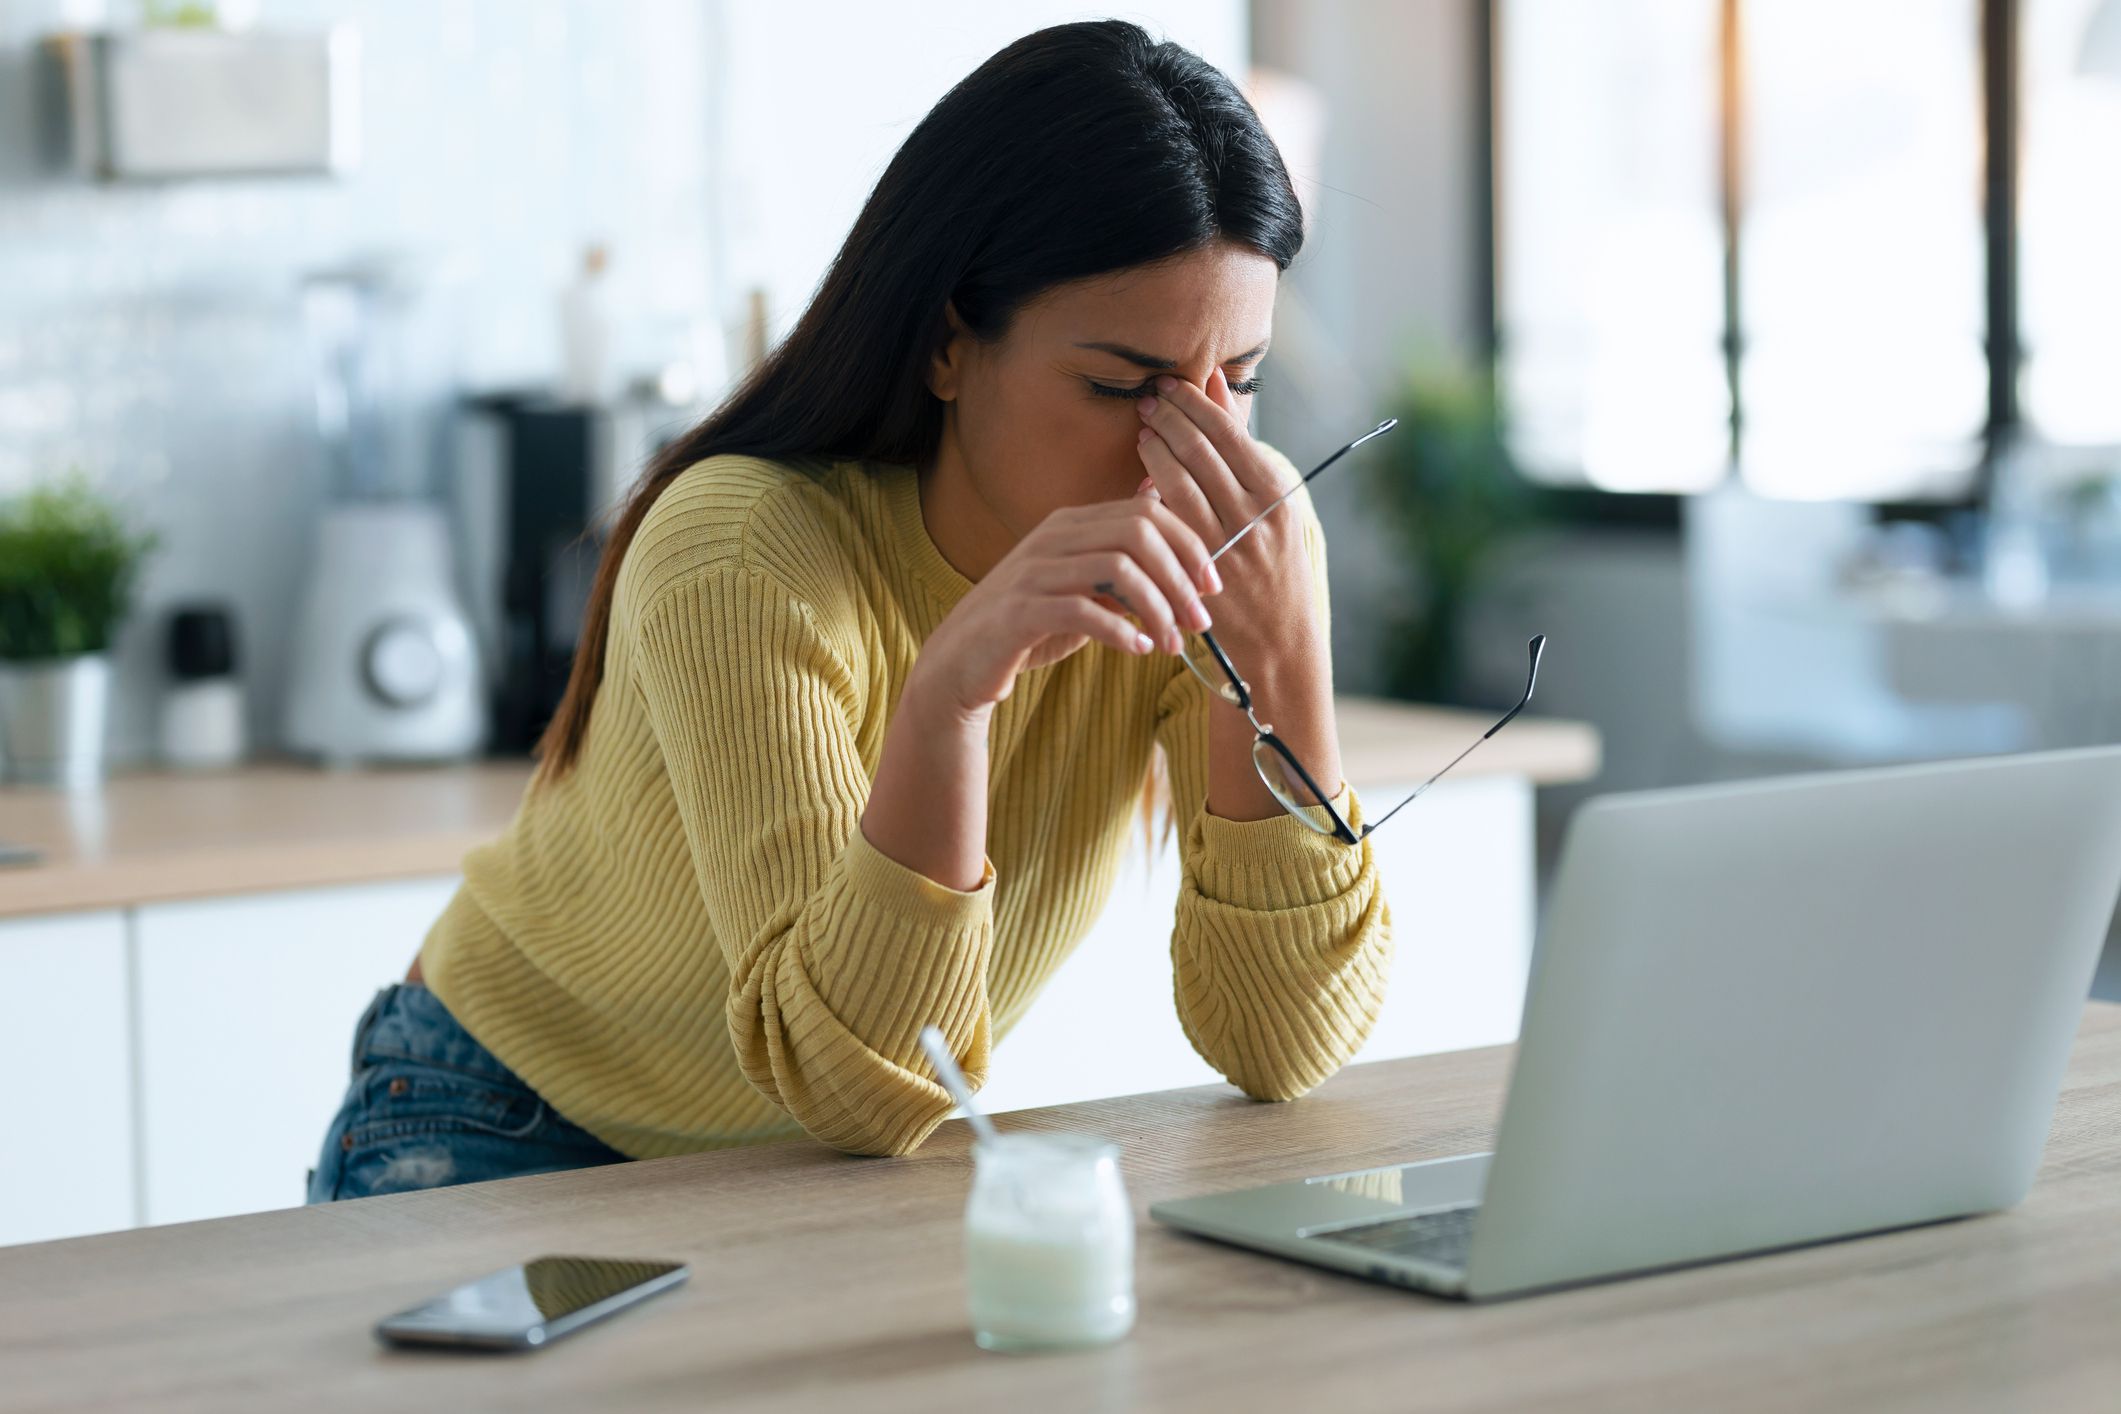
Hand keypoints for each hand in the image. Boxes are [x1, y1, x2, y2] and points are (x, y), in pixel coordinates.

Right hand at [910, 492, 1222, 717]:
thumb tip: (1162, 510)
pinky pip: (1081, 611)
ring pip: (1117, 569)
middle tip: (1201, 620)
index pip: (1145, 513)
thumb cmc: (1032, 623)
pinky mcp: (1018, 612)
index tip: (1211, 586)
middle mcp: (1053, 538)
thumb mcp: (1082, 584)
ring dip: (1157, 608)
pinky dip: (1119, 631)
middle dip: (1180, 577)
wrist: (962, 662)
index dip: (1188, 545)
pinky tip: (1137, 650)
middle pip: (1137, 534)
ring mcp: (1033, 572)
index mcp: (1071, 524)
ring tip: (1172, 642)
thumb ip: (1119, 556)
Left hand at [1133, 366, 1318, 665]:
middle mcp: (1255, 514)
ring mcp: (1227, 541)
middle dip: (1168, 417)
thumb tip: (1215, 381)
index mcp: (1276, 490)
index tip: (1168, 385)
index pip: (1227, 430)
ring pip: (1179, 480)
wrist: (1280, 636)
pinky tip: (1140, 475)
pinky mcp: (1200, 565)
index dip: (1191, 401)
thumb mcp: (1273, 497)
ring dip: (1155, 448)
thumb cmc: (1275, 559)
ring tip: (1143, 429)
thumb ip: (1241, 442)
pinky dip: (1150, 490)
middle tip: (1147, 399)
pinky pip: (1168, 517)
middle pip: (1200, 449)